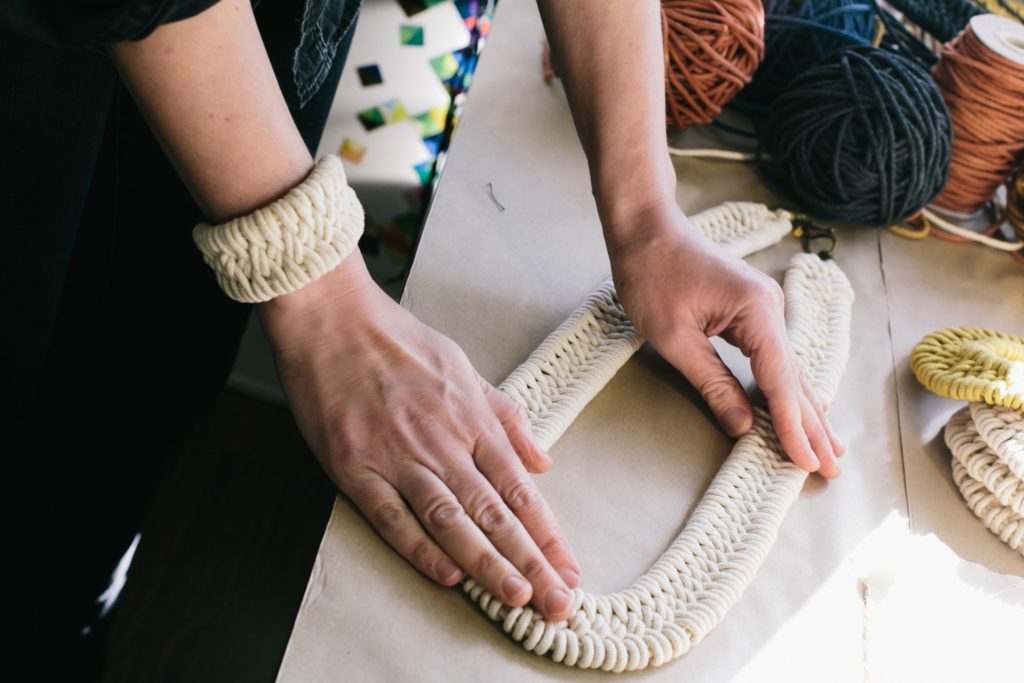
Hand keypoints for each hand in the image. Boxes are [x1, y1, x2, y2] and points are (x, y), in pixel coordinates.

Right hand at [256, 253, 581, 619]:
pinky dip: (419, 547)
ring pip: (451, 519)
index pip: (519, 490)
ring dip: (486, 562)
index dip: (547, 535)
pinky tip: (446, 573)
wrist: (334, 319)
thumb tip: (542, 461)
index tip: (568, 569)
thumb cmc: (398, 341)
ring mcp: (398, 456)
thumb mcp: (465, 368)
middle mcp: (443, 442)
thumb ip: (506, 418)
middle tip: (556, 603)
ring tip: (516, 597)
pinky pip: (391, 515)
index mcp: (472, 420)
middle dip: (530, 561)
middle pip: (494, 513)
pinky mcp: (355, 465)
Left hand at [604, 197, 844, 477]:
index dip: (793, 426)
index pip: (781, 381)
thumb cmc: (652, 275)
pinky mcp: (751, 309)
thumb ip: (712, 383)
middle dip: (813, 425)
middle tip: (831, 468)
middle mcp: (770, 308)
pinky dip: (787, 386)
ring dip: (806, 409)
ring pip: (789, 368)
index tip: (808, 462)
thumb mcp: (674, 338)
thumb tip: (743, 426)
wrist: (646, 227)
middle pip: (795, 377)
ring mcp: (764, 307)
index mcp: (756, 312)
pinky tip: (803, 405)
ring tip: (829, 446)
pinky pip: (775, 356)